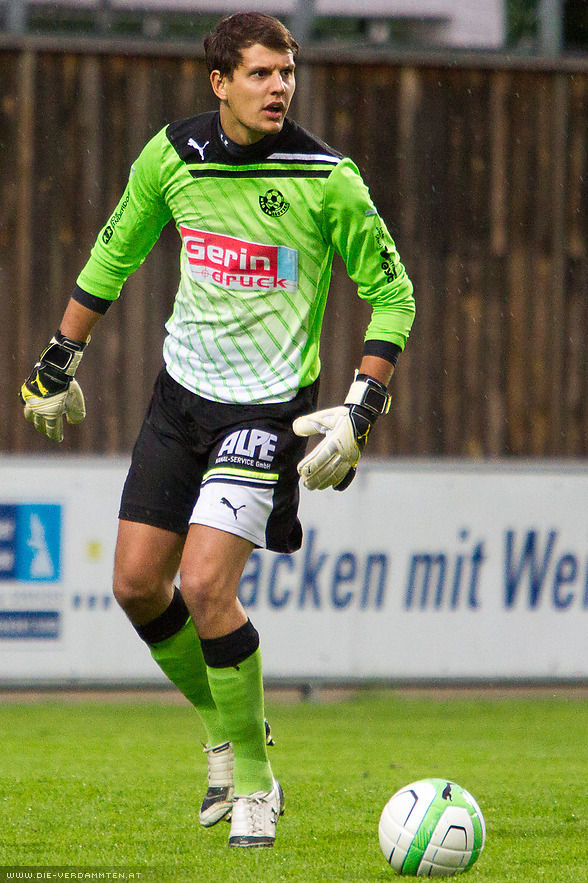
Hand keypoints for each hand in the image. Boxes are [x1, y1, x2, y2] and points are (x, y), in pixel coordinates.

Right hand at [20, 332, 87, 442]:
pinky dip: (30, 407)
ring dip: (35, 420)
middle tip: (49, 431)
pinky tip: (34, 406)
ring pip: (29, 416)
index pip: (52, 430)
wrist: (54, 370)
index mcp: (50, 415)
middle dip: (45, 430)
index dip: (56, 436)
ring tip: (39, 420)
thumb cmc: (67, 386)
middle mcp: (38, 411)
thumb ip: (77, 415)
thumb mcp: (77, 401)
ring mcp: (31, 402)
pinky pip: (27, 403)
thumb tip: (72, 423)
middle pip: (39, 426)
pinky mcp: (27, 393)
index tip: (58, 439)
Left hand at [293, 374, 389, 490]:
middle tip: (304, 484)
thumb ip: (309, 423)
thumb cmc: (341, 416)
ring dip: (323, 482)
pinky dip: (338, 481)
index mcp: (335, 440)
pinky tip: (330, 486)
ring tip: (313, 487)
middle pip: (327, 469)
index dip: (309, 466)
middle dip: (315, 478)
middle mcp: (344, 451)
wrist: (363, 417)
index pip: (320, 457)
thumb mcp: (324, 417)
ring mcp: (350, 457)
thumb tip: (294, 428)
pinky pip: (346, 474)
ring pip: (336, 474)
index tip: (300, 471)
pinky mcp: (354, 459)